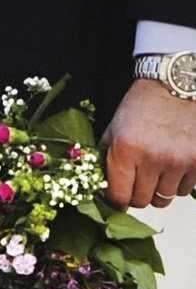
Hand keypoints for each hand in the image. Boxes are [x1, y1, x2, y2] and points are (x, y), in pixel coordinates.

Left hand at [106, 77, 195, 208]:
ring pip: (165, 198)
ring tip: (157, 171)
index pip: (119, 196)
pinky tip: (174, 165)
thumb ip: (106, 158)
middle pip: (142, 201)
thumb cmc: (141, 107)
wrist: (175, 87)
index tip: (118, 196)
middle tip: (138, 183)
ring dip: (159, 190)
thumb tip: (102, 186)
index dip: (117, 199)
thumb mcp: (113, 129)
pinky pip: (185, 189)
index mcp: (125, 151)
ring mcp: (179, 162)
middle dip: (137, 195)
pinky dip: (178, 183)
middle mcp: (152, 159)